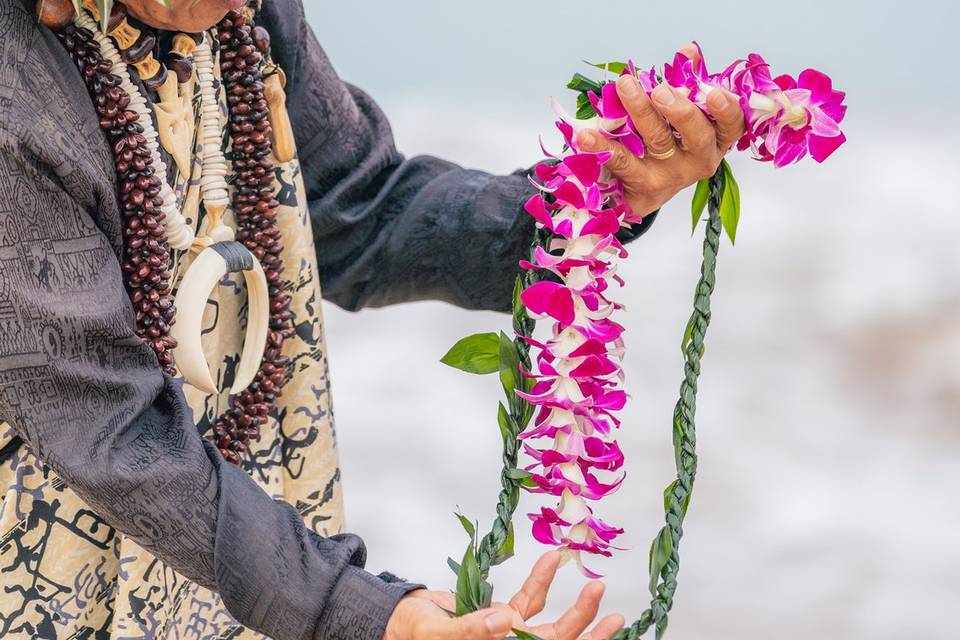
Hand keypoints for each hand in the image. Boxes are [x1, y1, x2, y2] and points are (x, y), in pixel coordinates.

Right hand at [383, 552, 623, 639]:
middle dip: (587, 628)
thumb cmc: (413, 635)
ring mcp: (509, 636)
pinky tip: (552, 561)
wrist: (399, 621)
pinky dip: (540, 580)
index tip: (608, 627)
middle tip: (614, 612)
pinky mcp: (503, 617)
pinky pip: (528, 601)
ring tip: (597, 587)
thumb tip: (504, 622)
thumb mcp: (439, 635)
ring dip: (575, 607)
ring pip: (551, 626)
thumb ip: (470, 631)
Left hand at [576, 44, 745, 217]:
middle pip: (696, 134)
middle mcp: (699, 160)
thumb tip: (688, 51)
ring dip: (640, 111)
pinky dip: (603, 145)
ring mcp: (671, 175)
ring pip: (658, 141)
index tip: (714, 92)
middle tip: (660, 90)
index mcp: (715, 141)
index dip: (727, 109)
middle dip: (679, 110)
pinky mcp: (643, 185)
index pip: (731, 125)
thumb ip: (688, 84)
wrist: (646, 193)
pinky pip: (622, 161)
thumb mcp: (683, 119)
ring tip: (625, 87)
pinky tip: (587, 135)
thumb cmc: (670, 147)